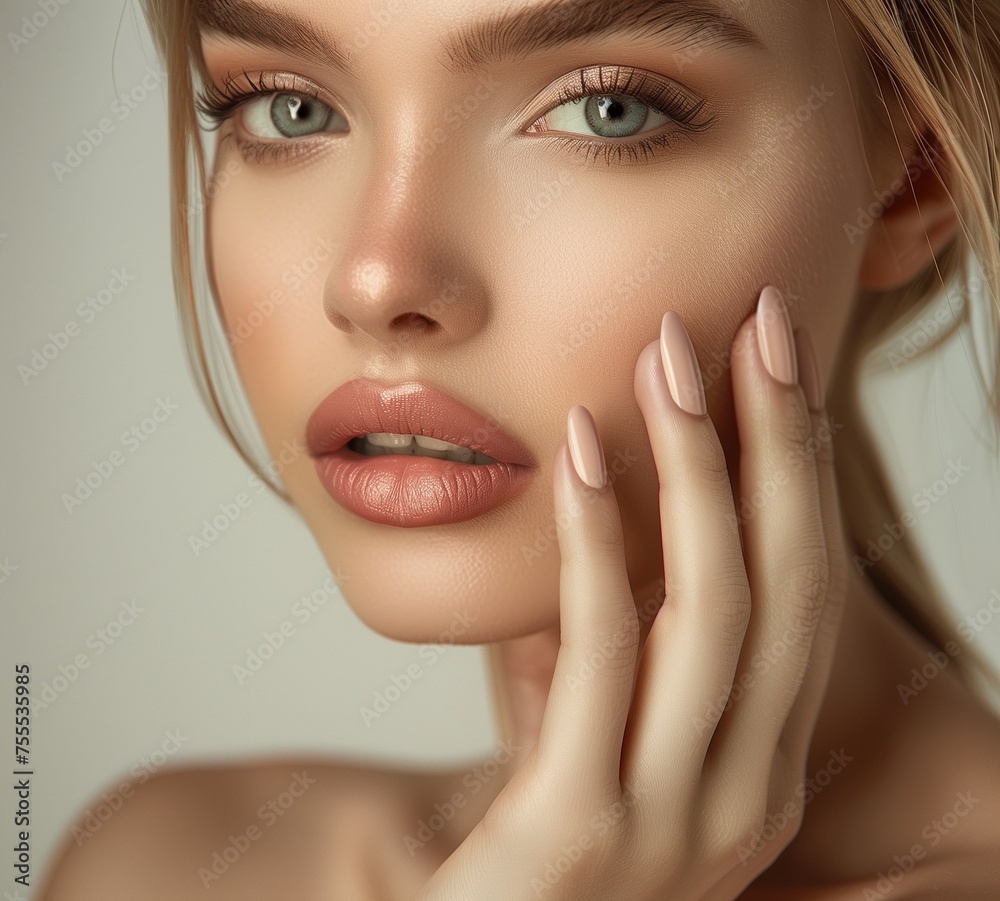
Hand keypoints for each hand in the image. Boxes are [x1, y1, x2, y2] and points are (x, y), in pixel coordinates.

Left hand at [413, 286, 849, 900]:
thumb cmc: (532, 861)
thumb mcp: (594, 751)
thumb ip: (608, 663)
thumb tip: (597, 537)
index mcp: (760, 772)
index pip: (806, 595)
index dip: (801, 471)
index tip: (780, 365)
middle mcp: (743, 796)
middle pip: (787, 584)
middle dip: (779, 441)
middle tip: (756, 323)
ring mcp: (672, 822)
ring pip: (712, 608)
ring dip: (694, 465)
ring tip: (666, 355)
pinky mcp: (577, 830)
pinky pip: (601, 654)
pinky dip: (594, 540)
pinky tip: (573, 448)